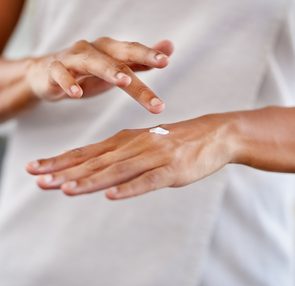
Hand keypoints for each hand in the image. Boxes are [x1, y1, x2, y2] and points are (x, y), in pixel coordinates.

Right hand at [25, 38, 173, 113]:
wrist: (48, 74)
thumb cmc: (88, 71)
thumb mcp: (116, 66)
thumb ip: (141, 60)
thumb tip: (170, 47)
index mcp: (110, 51)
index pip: (132, 51)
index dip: (149, 54)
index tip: (166, 61)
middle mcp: (93, 50)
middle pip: (118, 56)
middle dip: (139, 60)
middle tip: (159, 65)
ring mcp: (73, 58)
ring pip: (91, 61)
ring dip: (108, 69)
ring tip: (123, 81)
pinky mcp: (54, 70)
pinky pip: (60, 74)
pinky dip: (68, 82)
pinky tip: (76, 93)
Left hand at [26, 113, 237, 199]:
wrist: (211, 133)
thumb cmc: (174, 141)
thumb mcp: (142, 144)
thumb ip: (120, 156)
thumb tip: (96, 172)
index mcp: (125, 141)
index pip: (86, 152)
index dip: (60, 161)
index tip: (36, 168)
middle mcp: (134, 146)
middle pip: (95, 162)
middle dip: (64, 171)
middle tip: (37, 178)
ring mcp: (153, 157)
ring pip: (117, 171)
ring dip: (91, 181)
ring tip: (65, 189)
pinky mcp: (172, 169)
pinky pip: (148, 180)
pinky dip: (130, 188)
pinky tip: (112, 195)